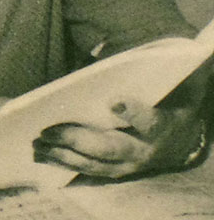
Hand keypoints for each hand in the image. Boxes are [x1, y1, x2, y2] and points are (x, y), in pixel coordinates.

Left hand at [33, 68, 209, 178]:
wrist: (181, 140)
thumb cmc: (165, 104)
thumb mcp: (162, 86)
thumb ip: (138, 70)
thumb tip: (101, 46)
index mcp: (161, 125)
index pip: (150, 121)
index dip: (132, 113)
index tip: (113, 101)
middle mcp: (145, 151)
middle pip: (110, 149)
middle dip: (77, 140)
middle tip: (48, 131)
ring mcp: (130, 167)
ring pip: (95, 165)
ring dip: (64, 155)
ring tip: (37, 144)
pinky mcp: (118, 173)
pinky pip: (90, 172)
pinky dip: (65, 164)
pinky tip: (43, 156)